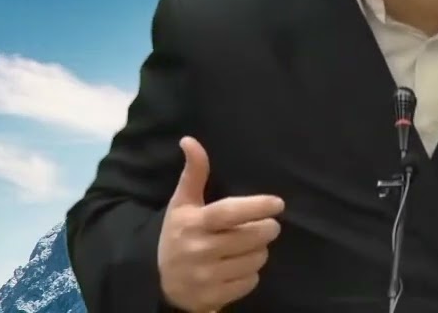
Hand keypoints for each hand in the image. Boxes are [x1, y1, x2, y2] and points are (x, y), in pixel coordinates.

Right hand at [157, 136, 283, 312]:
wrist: (159, 282)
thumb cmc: (178, 235)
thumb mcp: (182, 204)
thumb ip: (193, 173)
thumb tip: (189, 140)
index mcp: (193, 224)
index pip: (230, 212)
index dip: (257, 206)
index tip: (278, 203)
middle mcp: (199, 250)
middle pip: (251, 236)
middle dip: (266, 228)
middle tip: (268, 225)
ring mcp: (207, 276)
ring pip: (255, 259)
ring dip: (260, 251)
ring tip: (250, 245)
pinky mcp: (214, 296)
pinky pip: (250, 281)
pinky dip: (251, 273)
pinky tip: (240, 265)